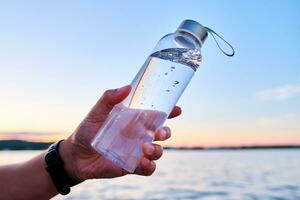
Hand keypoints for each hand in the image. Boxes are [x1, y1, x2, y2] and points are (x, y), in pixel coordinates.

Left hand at [60, 85, 180, 180]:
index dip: (169, 112)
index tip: (177, 109)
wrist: (75, 156)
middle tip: (159, 133)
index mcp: (134, 121)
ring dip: (158, 150)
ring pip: (158, 151)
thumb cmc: (87, 131)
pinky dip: (150, 166)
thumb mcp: (96, 112)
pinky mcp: (132, 166)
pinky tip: (144, 163)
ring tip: (146, 148)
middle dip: (166, 132)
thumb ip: (109, 98)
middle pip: (162, 133)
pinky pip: (148, 168)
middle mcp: (138, 135)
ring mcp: (136, 151)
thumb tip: (127, 86)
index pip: (156, 115)